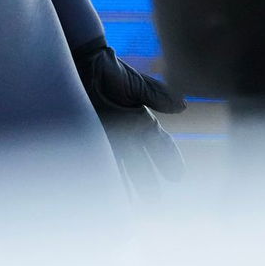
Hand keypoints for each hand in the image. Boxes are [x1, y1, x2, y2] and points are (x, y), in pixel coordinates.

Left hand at [75, 39, 186, 199]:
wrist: (81, 61)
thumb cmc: (109, 69)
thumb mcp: (135, 83)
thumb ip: (157, 94)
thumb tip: (183, 106)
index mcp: (141, 121)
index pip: (159, 144)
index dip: (168, 158)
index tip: (177, 175)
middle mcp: (125, 132)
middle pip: (139, 161)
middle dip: (146, 181)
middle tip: (154, 201)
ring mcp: (106, 135)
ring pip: (119, 165)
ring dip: (124, 184)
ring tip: (129, 204)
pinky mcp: (87, 135)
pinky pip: (96, 158)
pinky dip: (101, 172)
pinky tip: (101, 187)